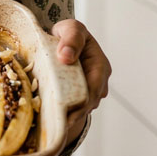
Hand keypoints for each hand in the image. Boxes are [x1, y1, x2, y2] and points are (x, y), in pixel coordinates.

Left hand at [52, 19, 110, 145]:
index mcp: (99, 64)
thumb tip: (66, 57)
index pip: (95, 87)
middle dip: (77, 114)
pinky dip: (68, 112)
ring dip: (73, 116)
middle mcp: (99, 79)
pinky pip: (77, 106)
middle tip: (61, 126)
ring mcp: (91, 88)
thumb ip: (71, 38)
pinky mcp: (81, 94)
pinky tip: (57, 120)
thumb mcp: (70, 28)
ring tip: (58, 127)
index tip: (71, 113)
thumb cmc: (68, 33)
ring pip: (84, 106)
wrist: (62, 39)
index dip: (85, 101)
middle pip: (90, 101)